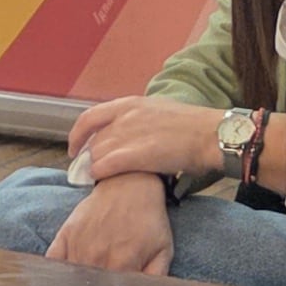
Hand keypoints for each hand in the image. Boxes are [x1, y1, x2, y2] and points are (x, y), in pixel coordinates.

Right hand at [47, 172, 175, 274]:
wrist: (129, 183)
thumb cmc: (148, 218)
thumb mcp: (162, 249)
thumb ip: (156, 279)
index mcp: (121, 265)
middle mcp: (97, 258)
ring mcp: (79, 246)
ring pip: (69, 280)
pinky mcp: (66, 234)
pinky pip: (52, 261)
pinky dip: (52, 274)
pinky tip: (55, 283)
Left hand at [66, 96, 235, 186]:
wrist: (211, 134)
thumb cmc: (192, 127)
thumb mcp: (158, 113)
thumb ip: (137, 121)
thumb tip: (126, 136)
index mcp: (129, 104)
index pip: (89, 118)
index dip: (77, 136)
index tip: (75, 150)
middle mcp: (124, 116)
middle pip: (92, 141)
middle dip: (88, 159)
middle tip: (89, 174)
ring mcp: (129, 134)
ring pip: (96, 155)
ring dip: (94, 169)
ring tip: (99, 181)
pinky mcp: (136, 154)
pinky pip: (104, 166)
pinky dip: (99, 174)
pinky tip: (102, 181)